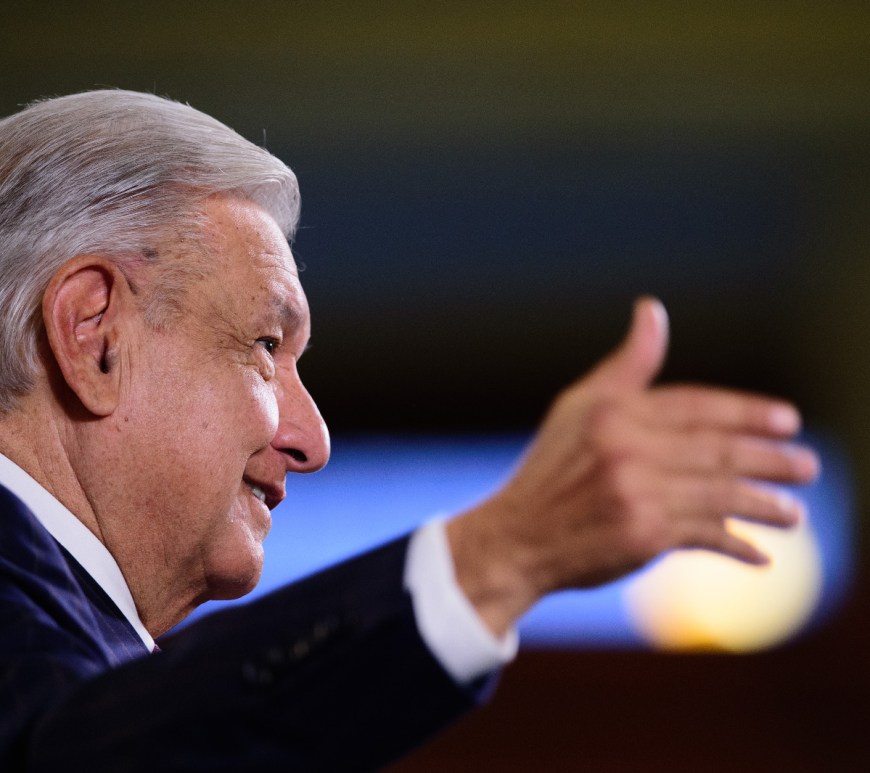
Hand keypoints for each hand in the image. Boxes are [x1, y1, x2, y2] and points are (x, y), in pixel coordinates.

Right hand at [446, 298, 819, 636]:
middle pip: (718, 450)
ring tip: (793, 512)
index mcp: (615, 412)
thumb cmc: (551, 468)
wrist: (516, 536)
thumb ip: (627, 364)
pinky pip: (704, 536)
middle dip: (770, 459)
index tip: (789, 421)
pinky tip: (758, 553)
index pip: (698, 406)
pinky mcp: (642, 537)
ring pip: (720, 494)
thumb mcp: (580, 406)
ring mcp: (636, 494)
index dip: (748, 413)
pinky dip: (735, 545)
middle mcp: (627, 449)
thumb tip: (652, 309)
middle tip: (808, 466)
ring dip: (764, 504)